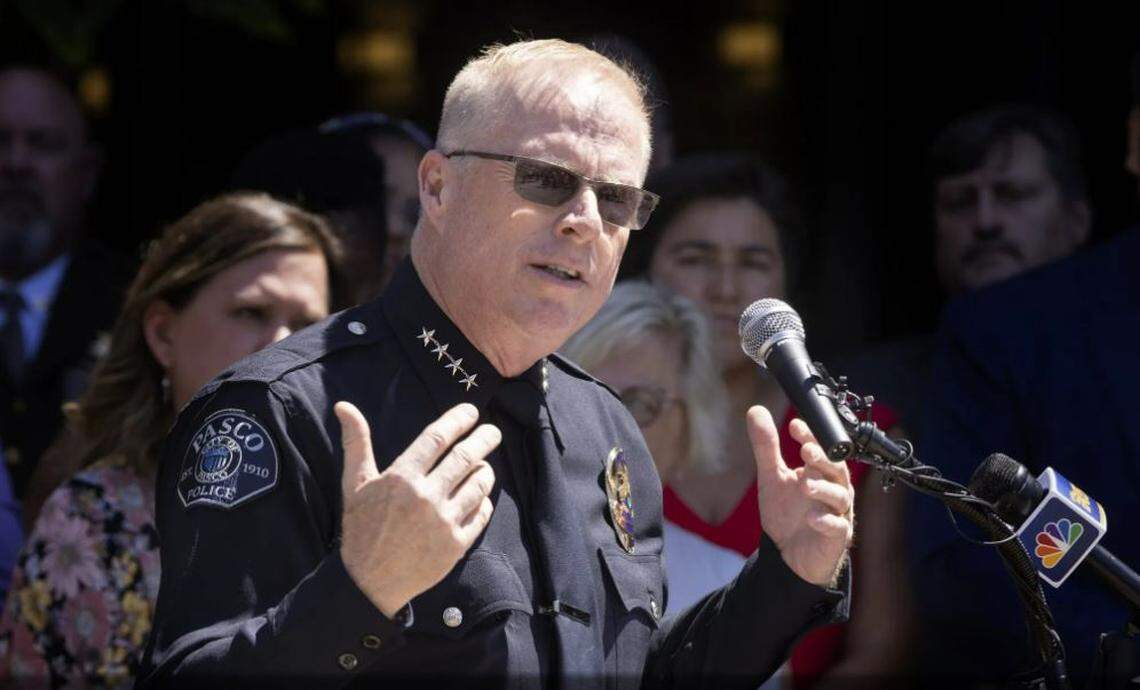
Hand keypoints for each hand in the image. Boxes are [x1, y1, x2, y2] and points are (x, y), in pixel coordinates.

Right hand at [336, 401, 499, 616]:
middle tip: (492, 431)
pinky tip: (480, 496)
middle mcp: (425, 497)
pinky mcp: (456, 545)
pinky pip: (482, 514)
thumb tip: (344, 405)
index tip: (472, 412)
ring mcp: (443, 522)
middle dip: (484, 439)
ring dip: (486, 470)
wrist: (368, 582)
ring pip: (479, 484)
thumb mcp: (354, 485)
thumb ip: (357, 443)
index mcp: (401, 478)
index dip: (458, 420)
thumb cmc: (361, 529)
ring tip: (483, 465)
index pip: (438, 438)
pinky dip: (485, 501)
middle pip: (466, 457)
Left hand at [748, 406, 853, 586]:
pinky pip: (837, 528)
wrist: (788, 554)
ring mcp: (837, 514)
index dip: (811, 436)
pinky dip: (826, 521)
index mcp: (820, 472)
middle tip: (805, 452)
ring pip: (840, 497)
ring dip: (823, 489)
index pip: (821, 448)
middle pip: (836, 469)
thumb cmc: (787, 512)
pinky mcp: (836, 538)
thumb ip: (766, 446)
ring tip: (804, 484)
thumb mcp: (772, 477)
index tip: (794, 426)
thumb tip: (756, 410)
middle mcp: (834, 489)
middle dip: (822, 459)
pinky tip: (811, 518)